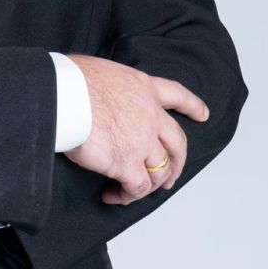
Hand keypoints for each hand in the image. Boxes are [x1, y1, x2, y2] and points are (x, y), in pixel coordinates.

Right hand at [63, 54, 209, 203]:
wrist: (65, 96)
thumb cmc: (72, 81)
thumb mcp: (101, 72)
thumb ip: (112, 88)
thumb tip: (95, 97)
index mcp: (143, 88)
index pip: (176, 95)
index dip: (192, 106)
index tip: (203, 115)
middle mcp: (150, 115)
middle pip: (177, 143)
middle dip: (178, 163)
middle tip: (171, 176)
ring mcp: (142, 141)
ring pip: (160, 170)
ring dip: (151, 185)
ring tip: (132, 192)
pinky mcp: (127, 164)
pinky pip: (138, 188)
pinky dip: (127, 196)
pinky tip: (113, 196)